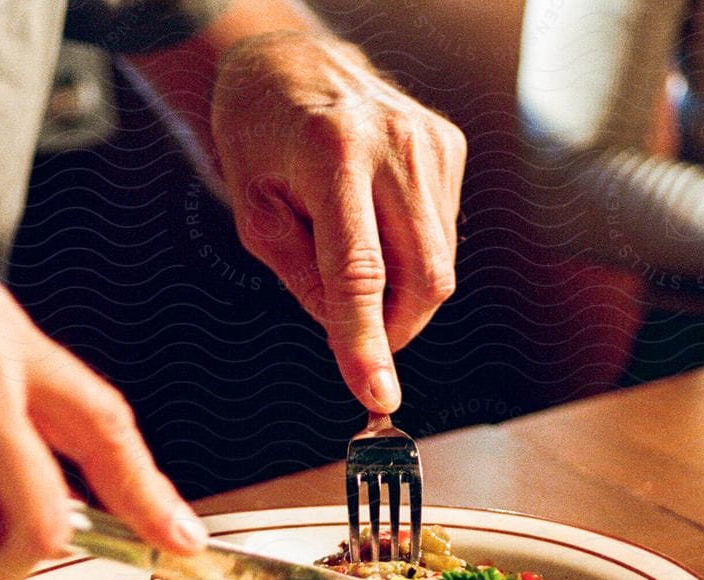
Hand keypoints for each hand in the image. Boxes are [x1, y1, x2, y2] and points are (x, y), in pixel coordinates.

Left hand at [210, 30, 465, 413]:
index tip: (377, 397)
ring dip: (400, 289)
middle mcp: (394, 144)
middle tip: (363, 343)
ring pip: (440, 263)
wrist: (291, 59)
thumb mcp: (253, 210)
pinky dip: (410, 252)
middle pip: (424, 277)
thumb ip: (301, 277)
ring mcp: (431, 142)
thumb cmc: (260, 132)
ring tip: (352, 250)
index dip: (367, 342)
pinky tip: (375, 219)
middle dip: (396, 329)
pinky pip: (443, 233)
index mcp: (332, 154)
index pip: (359, 271)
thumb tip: (349, 335)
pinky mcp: (450, 146)